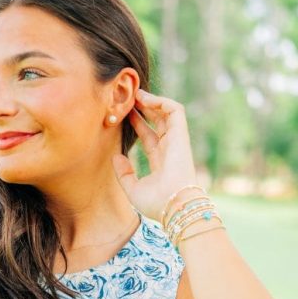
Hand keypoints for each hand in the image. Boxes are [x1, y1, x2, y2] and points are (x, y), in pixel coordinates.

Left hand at [111, 88, 199, 221]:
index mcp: (160, 162)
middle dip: (144, 109)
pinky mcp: (181, 135)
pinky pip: (175, 110)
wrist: (173, 205)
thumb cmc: (155, 202)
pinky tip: (145, 99)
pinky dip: (162, 101)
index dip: (137, 124)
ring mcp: (176, 141)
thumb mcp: (132, 188)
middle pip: (158, 122)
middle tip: (129, 98)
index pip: (149, 137)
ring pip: (167, 114)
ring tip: (136, 93)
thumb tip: (116, 156)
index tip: (124, 115)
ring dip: (152, 102)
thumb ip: (124, 173)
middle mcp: (170, 149)